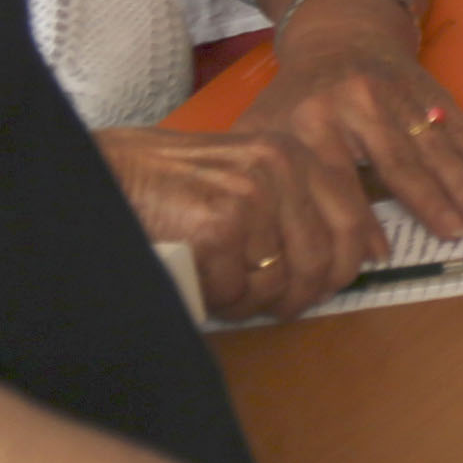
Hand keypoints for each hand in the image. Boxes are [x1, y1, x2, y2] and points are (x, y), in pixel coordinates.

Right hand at [105, 122, 382, 318]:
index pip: (349, 220)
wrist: (110, 173)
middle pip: (317, 261)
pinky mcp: (217, 227)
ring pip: (274, 283)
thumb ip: (295, 203)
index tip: (337, 284)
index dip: (349, 262)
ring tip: (225, 288)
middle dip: (298, 297)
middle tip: (277, 308)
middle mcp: (278, 170)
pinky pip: (234, 292)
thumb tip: (352, 255)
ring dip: (249, 302)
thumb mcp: (248, 171)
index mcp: (292, 154)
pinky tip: (199, 282)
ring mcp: (249, 197)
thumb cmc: (175, 181)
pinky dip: (216, 300)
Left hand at [244, 36, 462, 239]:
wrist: (335, 36)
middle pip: (398, 160)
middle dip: (432, 201)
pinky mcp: (426, 84)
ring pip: (432, 142)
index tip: (383, 255)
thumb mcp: (271, 136)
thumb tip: (320, 247)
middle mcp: (359, 102)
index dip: (361, 219)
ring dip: (462, 181)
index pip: (340, 179)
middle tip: (459, 235)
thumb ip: (284, 186)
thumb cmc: (297, 100)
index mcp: (313, 120)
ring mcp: (397, 90)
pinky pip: (455, 121)